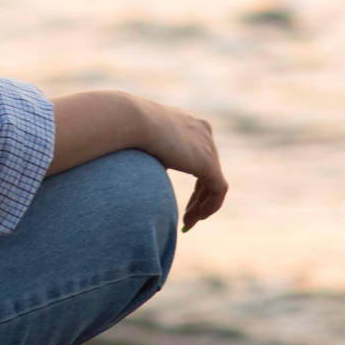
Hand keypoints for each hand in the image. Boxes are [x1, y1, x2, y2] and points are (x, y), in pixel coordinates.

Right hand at [134, 99, 227, 231]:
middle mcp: (203, 132)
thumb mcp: (144, 149)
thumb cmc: (127, 134)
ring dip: (202, 206)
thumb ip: (152, 162)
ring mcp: (208, 146)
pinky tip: (195, 219)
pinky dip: (209, 206)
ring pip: (215, 183)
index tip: (181, 200)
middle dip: (198, 198)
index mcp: (189, 124)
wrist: (130, 121)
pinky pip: (218, 190)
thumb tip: (146, 181)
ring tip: (187, 222)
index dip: (193, 182)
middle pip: (208, 172)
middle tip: (186, 218)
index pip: (198, 158)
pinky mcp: (208, 162)